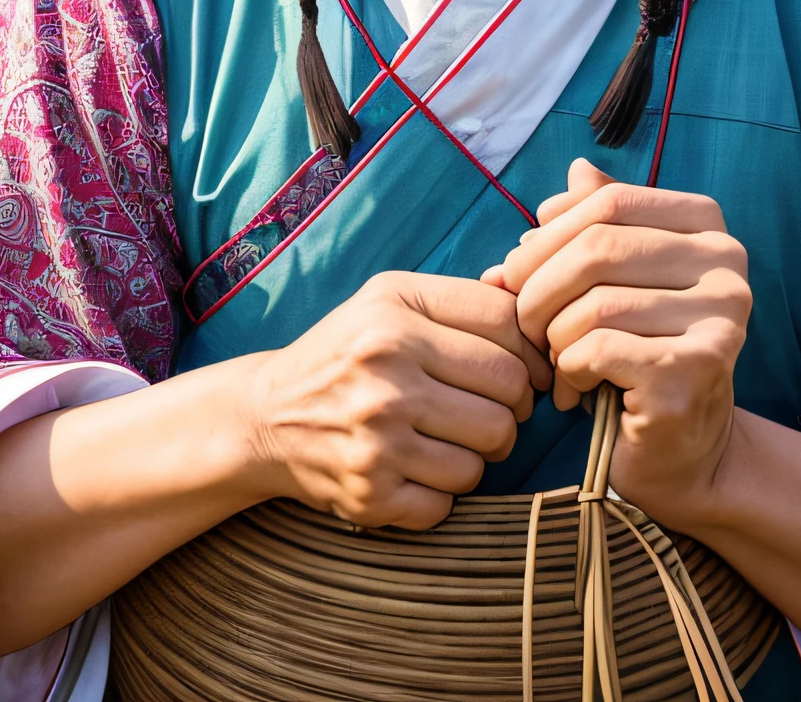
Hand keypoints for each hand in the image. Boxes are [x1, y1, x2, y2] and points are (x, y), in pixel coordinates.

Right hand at [237, 270, 552, 529]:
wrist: (266, 416)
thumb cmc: (346, 351)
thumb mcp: (391, 300)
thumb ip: (462, 298)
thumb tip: (534, 308)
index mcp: (394, 313)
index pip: (507, 328)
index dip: (532, 354)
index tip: (528, 371)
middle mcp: (384, 370)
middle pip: (508, 395)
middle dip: (513, 407)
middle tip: (489, 409)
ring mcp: (377, 436)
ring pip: (486, 454)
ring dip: (479, 454)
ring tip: (449, 439)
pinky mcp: (370, 494)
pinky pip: (449, 502)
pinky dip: (442, 493)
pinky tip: (417, 470)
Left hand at [488, 159, 749, 526]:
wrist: (681, 453)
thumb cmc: (637, 355)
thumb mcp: (615, 281)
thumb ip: (598, 223)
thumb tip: (574, 170)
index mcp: (707, 226)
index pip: (609, 201)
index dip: (548, 234)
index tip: (517, 272)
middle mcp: (726, 264)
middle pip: (598, 247)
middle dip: (538, 287)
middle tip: (522, 325)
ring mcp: (719, 317)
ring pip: (593, 302)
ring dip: (552, 338)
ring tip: (555, 362)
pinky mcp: (696, 369)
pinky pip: (597, 348)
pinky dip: (569, 371)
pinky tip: (575, 392)